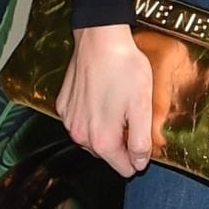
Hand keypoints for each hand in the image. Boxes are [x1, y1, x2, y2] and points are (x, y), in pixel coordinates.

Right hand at [57, 25, 153, 176]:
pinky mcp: (63, 105)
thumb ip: (141, 141)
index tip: (144, 136)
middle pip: (108, 154)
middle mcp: (80, 135)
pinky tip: (102, 95)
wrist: (100, 39)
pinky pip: (81, 121)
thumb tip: (139, 163)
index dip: (139, 156)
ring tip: (118, 103)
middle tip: (132, 115)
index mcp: (102, 140)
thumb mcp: (143, 107)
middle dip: (122, 141)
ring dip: (106, 129)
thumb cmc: (124, 68)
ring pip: (93, 139)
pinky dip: (92, 115)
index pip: (124, 168)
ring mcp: (69, 120)